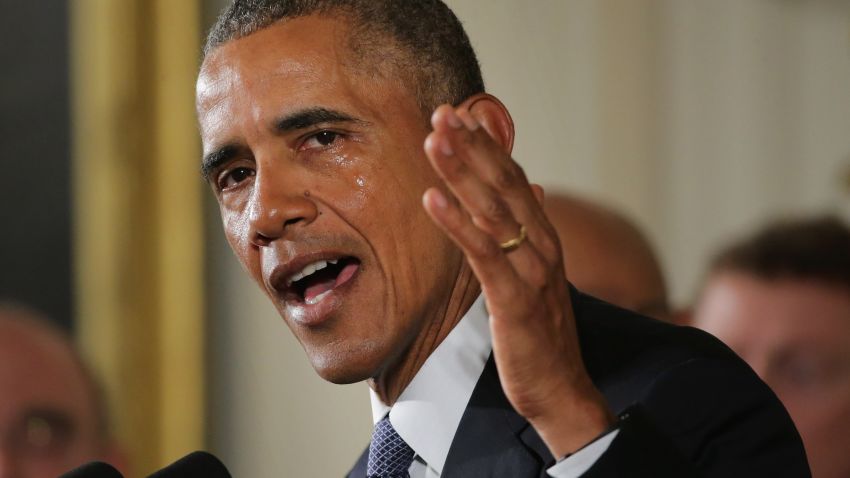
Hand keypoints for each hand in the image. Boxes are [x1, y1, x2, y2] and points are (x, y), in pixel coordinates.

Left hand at [421, 100, 614, 456]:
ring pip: (493, 211)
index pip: (515, 181)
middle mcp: (542, 247)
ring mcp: (531, 272)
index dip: (488, 147)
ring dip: (462, 173)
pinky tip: (433, 199)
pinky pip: (483, 255)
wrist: (562, 391)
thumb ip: (530, 232)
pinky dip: (458, 224)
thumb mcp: (537, 278)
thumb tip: (533, 189)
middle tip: (442, 113)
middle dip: (472, 147)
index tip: (461, 115)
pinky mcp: (515, 300)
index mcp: (544, 240)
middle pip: (504, 185)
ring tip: (434, 140)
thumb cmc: (542, 336)